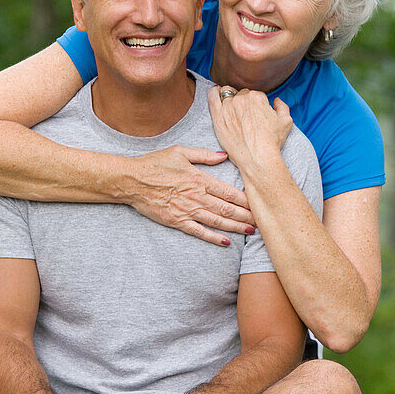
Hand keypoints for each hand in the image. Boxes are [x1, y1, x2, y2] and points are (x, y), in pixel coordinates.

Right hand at [126, 146, 254, 246]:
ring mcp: (187, 210)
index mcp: (199, 179)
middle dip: (246, 216)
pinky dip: (213, 237)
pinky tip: (226, 242)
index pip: (229, 191)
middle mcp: (197, 196)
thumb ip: (204, 155)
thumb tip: (224, 155)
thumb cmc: (155, 163)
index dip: (246, 200)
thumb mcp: (180, 151)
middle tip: (262, 221)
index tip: (259, 203)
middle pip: (227, 209)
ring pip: (217, 221)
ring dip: (235, 227)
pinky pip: (199, 232)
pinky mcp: (177, 221)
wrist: (132, 180)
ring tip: (250, 231)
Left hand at [208, 88, 292, 169]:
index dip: (257, 104)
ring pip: (226, 93)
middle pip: (241, 94)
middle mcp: (241, 99)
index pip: (255, 95)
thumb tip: (276, 101)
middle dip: (244, 102)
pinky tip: (215, 92)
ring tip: (231, 105)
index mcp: (257, 98)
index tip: (256, 114)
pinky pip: (212, 98)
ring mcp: (228, 107)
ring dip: (229, 96)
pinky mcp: (218, 117)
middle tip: (245, 116)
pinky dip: (213, 92)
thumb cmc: (271, 141)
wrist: (257, 157)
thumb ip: (282, 106)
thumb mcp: (286, 122)